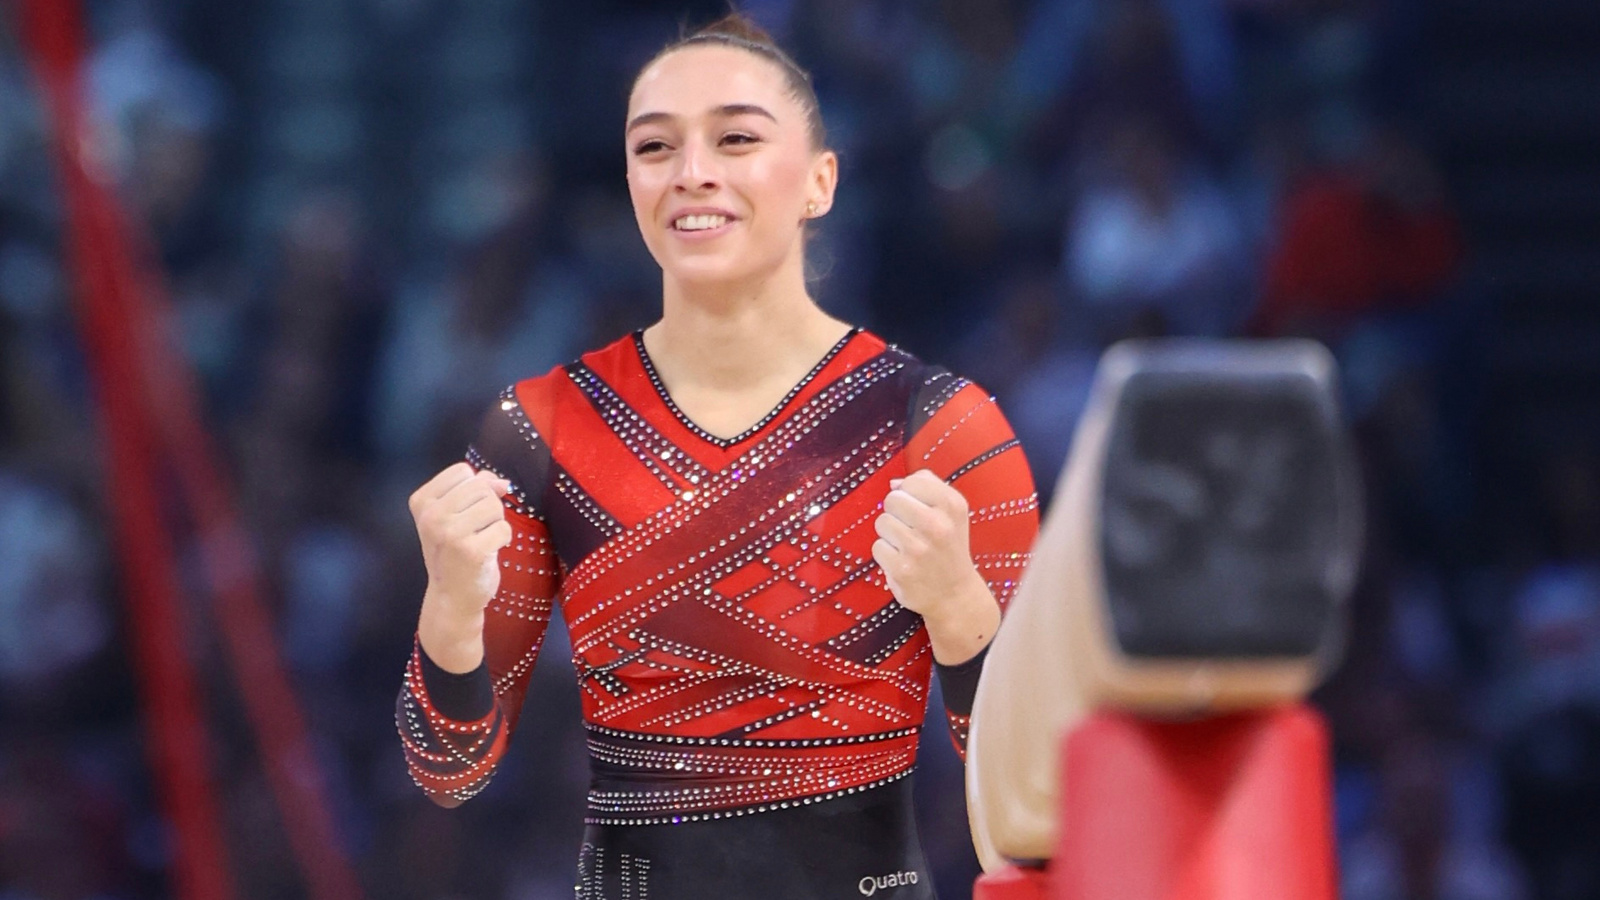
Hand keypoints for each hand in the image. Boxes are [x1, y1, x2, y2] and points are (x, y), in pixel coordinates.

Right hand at [409, 462, 513, 616]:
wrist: (451, 597)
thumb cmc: (454, 553)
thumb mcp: (454, 515)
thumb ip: (474, 489)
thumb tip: (501, 481)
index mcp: (422, 501)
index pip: (462, 471)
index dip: (473, 488)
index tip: (464, 512)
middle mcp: (431, 515)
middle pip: (481, 486)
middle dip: (487, 505)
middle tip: (475, 529)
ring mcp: (450, 533)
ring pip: (494, 505)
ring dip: (495, 522)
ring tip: (480, 539)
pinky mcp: (472, 551)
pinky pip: (504, 528)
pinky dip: (503, 539)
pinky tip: (486, 552)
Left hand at [872, 469, 978, 617]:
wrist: (955, 594)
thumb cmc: (949, 547)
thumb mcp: (952, 511)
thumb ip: (927, 486)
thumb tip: (894, 483)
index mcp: (952, 505)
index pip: (911, 482)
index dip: (909, 494)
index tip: (918, 508)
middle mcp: (937, 525)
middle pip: (892, 500)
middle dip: (896, 512)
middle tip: (910, 528)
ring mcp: (918, 549)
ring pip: (882, 522)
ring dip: (890, 534)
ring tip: (907, 546)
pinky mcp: (901, 569)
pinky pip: (877, 547)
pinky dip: (886, 554)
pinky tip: (902, 561)